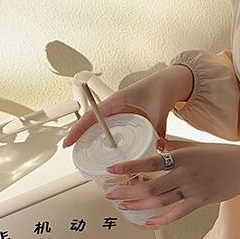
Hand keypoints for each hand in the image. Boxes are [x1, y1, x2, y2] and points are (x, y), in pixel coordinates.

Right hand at [62, 65, 191, 147]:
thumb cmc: (162, 87)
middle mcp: (116, 107)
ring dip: (95, 140)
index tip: (68, 143)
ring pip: (103, 128)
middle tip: (75, 154)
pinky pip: (116, 130)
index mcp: (117, 100)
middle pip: (93, 123)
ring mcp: (122, 113)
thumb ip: (157, 127)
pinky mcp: (130, 118)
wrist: (172, 82)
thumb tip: (157, 146)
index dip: (78, 130)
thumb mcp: (159, 108)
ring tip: (89, 156)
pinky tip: (112, 152)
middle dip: (81, 137)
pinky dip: (111, 140)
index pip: (91, 116)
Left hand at [103, 139, 239, 227]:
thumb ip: (174, 146)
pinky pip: (177, 214)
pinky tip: (148, 222)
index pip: (151, 162)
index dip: (130, 167)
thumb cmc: (223, 155)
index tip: (112, 170)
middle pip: (151, 187)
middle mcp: (186, 174)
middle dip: (128, 191)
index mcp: (183, 157)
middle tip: (111, 194)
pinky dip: (162, 219)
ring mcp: (193, 190)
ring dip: (139, 205)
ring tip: (123, 205)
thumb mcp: (196, 145)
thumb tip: (156, 144)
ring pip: (160, 201)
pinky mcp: (200, 202)